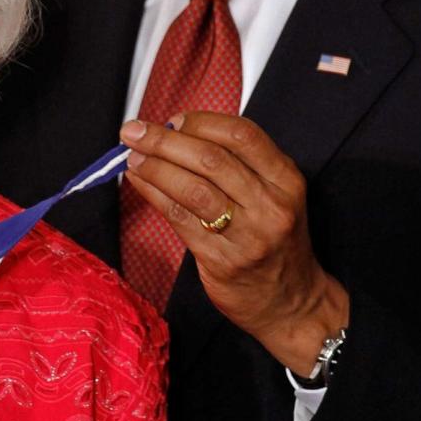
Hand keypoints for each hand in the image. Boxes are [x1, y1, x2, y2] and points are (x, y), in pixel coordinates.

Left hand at [120, 111, 348, 374]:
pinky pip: (179, 219)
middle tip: (134, 131)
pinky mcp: (222, 260)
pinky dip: (153, 193)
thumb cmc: (271, 237)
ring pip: (192, 188)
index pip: (241, 134)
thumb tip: (173, 130)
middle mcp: (271, 205)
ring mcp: (248, 236)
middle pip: (210, 159)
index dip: (200, 121)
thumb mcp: (270, 193)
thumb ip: (233, 162)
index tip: (172, 119)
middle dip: (164, 140)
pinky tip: (138, 182)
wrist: (289, 301)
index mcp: (285, 179)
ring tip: (131, 157)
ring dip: (154, 167)